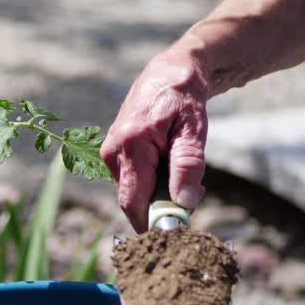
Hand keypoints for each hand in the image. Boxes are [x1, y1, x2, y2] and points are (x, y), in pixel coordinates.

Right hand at [100, 49, 210, 232]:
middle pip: (133, 200)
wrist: (169, 73)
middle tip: (194, 194)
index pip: (134, 201)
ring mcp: (110, 154)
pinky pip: (133, 182)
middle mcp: (113, 152)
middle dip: (162, 207)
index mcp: (130, 145)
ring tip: (186, 176)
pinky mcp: (114, 155)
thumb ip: (187, 167)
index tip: (177, 230)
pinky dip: (153, 184)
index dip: (152, 222)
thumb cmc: (183, 99)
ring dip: (160, 195)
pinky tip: (171, 169)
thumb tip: (184, 204)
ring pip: (134, 193)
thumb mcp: (193, 131)